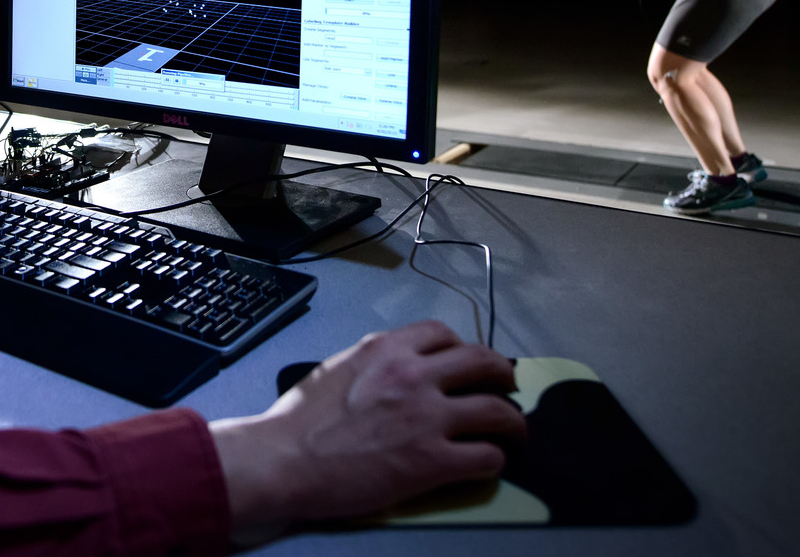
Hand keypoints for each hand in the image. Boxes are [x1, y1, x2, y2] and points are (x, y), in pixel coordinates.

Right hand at [209, 321, 524, 533]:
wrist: (285, 459)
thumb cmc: (299, 419)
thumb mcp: (339, 367)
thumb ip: (375, 362)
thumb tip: (396, 367)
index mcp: (387, 348)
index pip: (444, 334)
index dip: (464, 348)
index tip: (467, 364)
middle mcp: (414, 375)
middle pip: (484, 363)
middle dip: (503, 375)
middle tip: (508, 389)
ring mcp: (427, 418)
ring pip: (498, 411)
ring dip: (513, 423)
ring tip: (514, 433)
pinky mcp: (432, 461)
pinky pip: (486, 456)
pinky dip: (494, 460)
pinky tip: (488, 464)